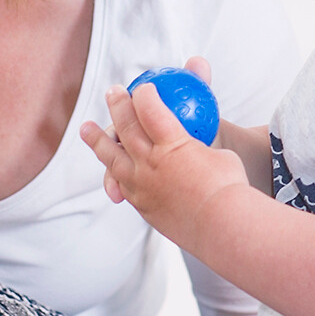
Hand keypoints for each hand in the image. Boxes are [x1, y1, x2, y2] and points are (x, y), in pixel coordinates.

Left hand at [81, 79, 248, 248]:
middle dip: (118, 106)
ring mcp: (141, 185)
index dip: (143, 95)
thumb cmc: (228, 186)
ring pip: (111, 158)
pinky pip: (122, 184)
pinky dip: (114, 173)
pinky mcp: (142, 205)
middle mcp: (150, 162)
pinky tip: (112, 168)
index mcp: (172, 144)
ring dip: (97, 139)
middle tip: (114, 92)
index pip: (149, 110)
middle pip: (125, 127)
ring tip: (86, 128)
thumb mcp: (222, 150)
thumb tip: (213, 101)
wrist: (222, 228)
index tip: (143, 87)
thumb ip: (207, 132)